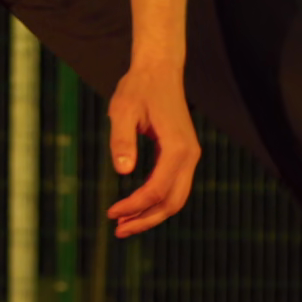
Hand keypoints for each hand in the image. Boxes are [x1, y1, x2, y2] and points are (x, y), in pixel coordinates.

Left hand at [105, 62, 200, 237]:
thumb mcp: (123, 111)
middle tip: (118, 230)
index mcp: (177, 147)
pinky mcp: (184, 156)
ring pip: (176, 199)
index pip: (157, 189)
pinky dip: (156, 202)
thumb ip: (122, 141)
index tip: (111, 212)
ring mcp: (190, 157)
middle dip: (145, 220)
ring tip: (123, 224)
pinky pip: (174, 188)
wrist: (159, 70)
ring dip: (151, 215)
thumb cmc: (138, 88)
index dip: (134, 206)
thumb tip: (123, 172)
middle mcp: (189, 155)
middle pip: (172, 202)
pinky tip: (135, 207)